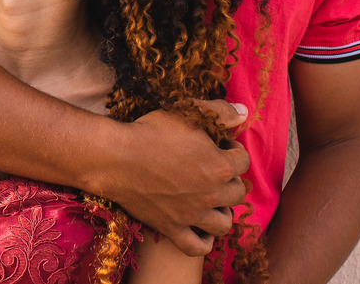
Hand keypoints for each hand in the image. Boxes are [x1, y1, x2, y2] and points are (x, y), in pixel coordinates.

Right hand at [107, 99, 249, 255]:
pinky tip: (200, 228)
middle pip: (237, 192)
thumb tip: (244, 112)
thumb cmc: (149, 132)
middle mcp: (212, 194)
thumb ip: (218, 112)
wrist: (115, 157)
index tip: (221, 146)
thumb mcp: (185, 113)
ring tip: (210, 199)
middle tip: (214, 170)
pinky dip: (203, 241)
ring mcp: (192, 215)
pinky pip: (196, 247)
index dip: (233, 150)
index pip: (242, 161)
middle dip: (230, 179)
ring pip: (224, 223)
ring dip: (222, 210)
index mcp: (219, 166)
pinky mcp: (172, 228)